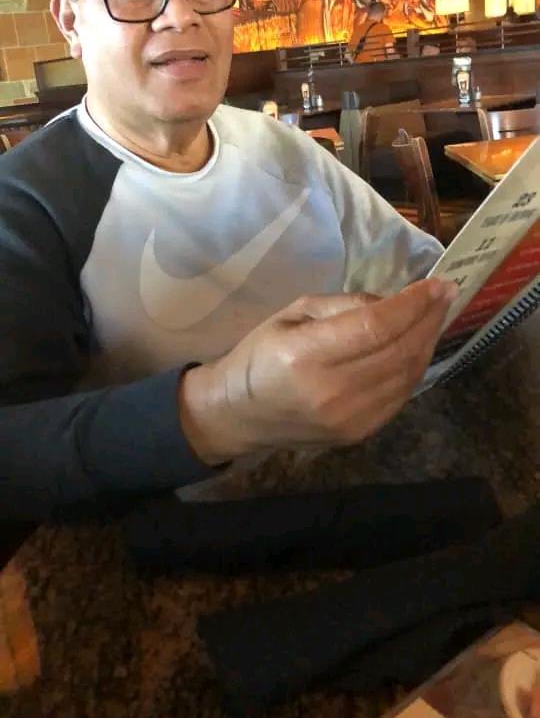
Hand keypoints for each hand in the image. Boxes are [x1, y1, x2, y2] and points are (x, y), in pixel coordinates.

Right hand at [179, 278, 456, 464]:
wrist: (238, 415)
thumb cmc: (260, 355)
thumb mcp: (292, 313)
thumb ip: (343, 306)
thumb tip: (392, 303)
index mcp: (305, 356)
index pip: (376, 327)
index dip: (413, 304)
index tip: (437, 283)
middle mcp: (331, 392)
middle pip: (399, 351)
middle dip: (429, 318)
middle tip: (446, 293)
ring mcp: (348, 419)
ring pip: (407, 375)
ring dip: (427, 342)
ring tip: (435, 316)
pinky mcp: (358, 434)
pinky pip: (400, 396)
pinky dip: (414, 367)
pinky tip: (417, 346)